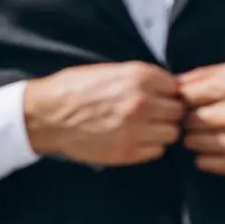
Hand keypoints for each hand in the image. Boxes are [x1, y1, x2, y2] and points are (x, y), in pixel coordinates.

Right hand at [24, 61, 183, 165]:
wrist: (46, 115)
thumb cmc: (74, 90)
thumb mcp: (111, 71)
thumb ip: (143, 79)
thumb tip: (170, 89)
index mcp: (139, 78)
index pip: (177, 88)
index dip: (167, 94)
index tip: (157, 98)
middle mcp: (142, 103)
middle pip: (178, 112)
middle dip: (167, 113)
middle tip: (151, 114)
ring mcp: (135, 130)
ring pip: (171, 133)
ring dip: (161, 131)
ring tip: (142, 128)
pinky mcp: (126, 152)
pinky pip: (156, 151)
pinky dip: (149, 146)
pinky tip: (133, 139)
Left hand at [178, 59, 224, 174]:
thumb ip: (206, 75)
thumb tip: (171, 84)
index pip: (183, 95)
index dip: (184, 99)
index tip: (193, 101)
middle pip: (184, 120)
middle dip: (190, 118)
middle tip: (207, 116)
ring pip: (189, 142)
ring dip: (197, 137)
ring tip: (215, 131)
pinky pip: (201, 162)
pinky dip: (206, 155)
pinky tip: (221, 145)